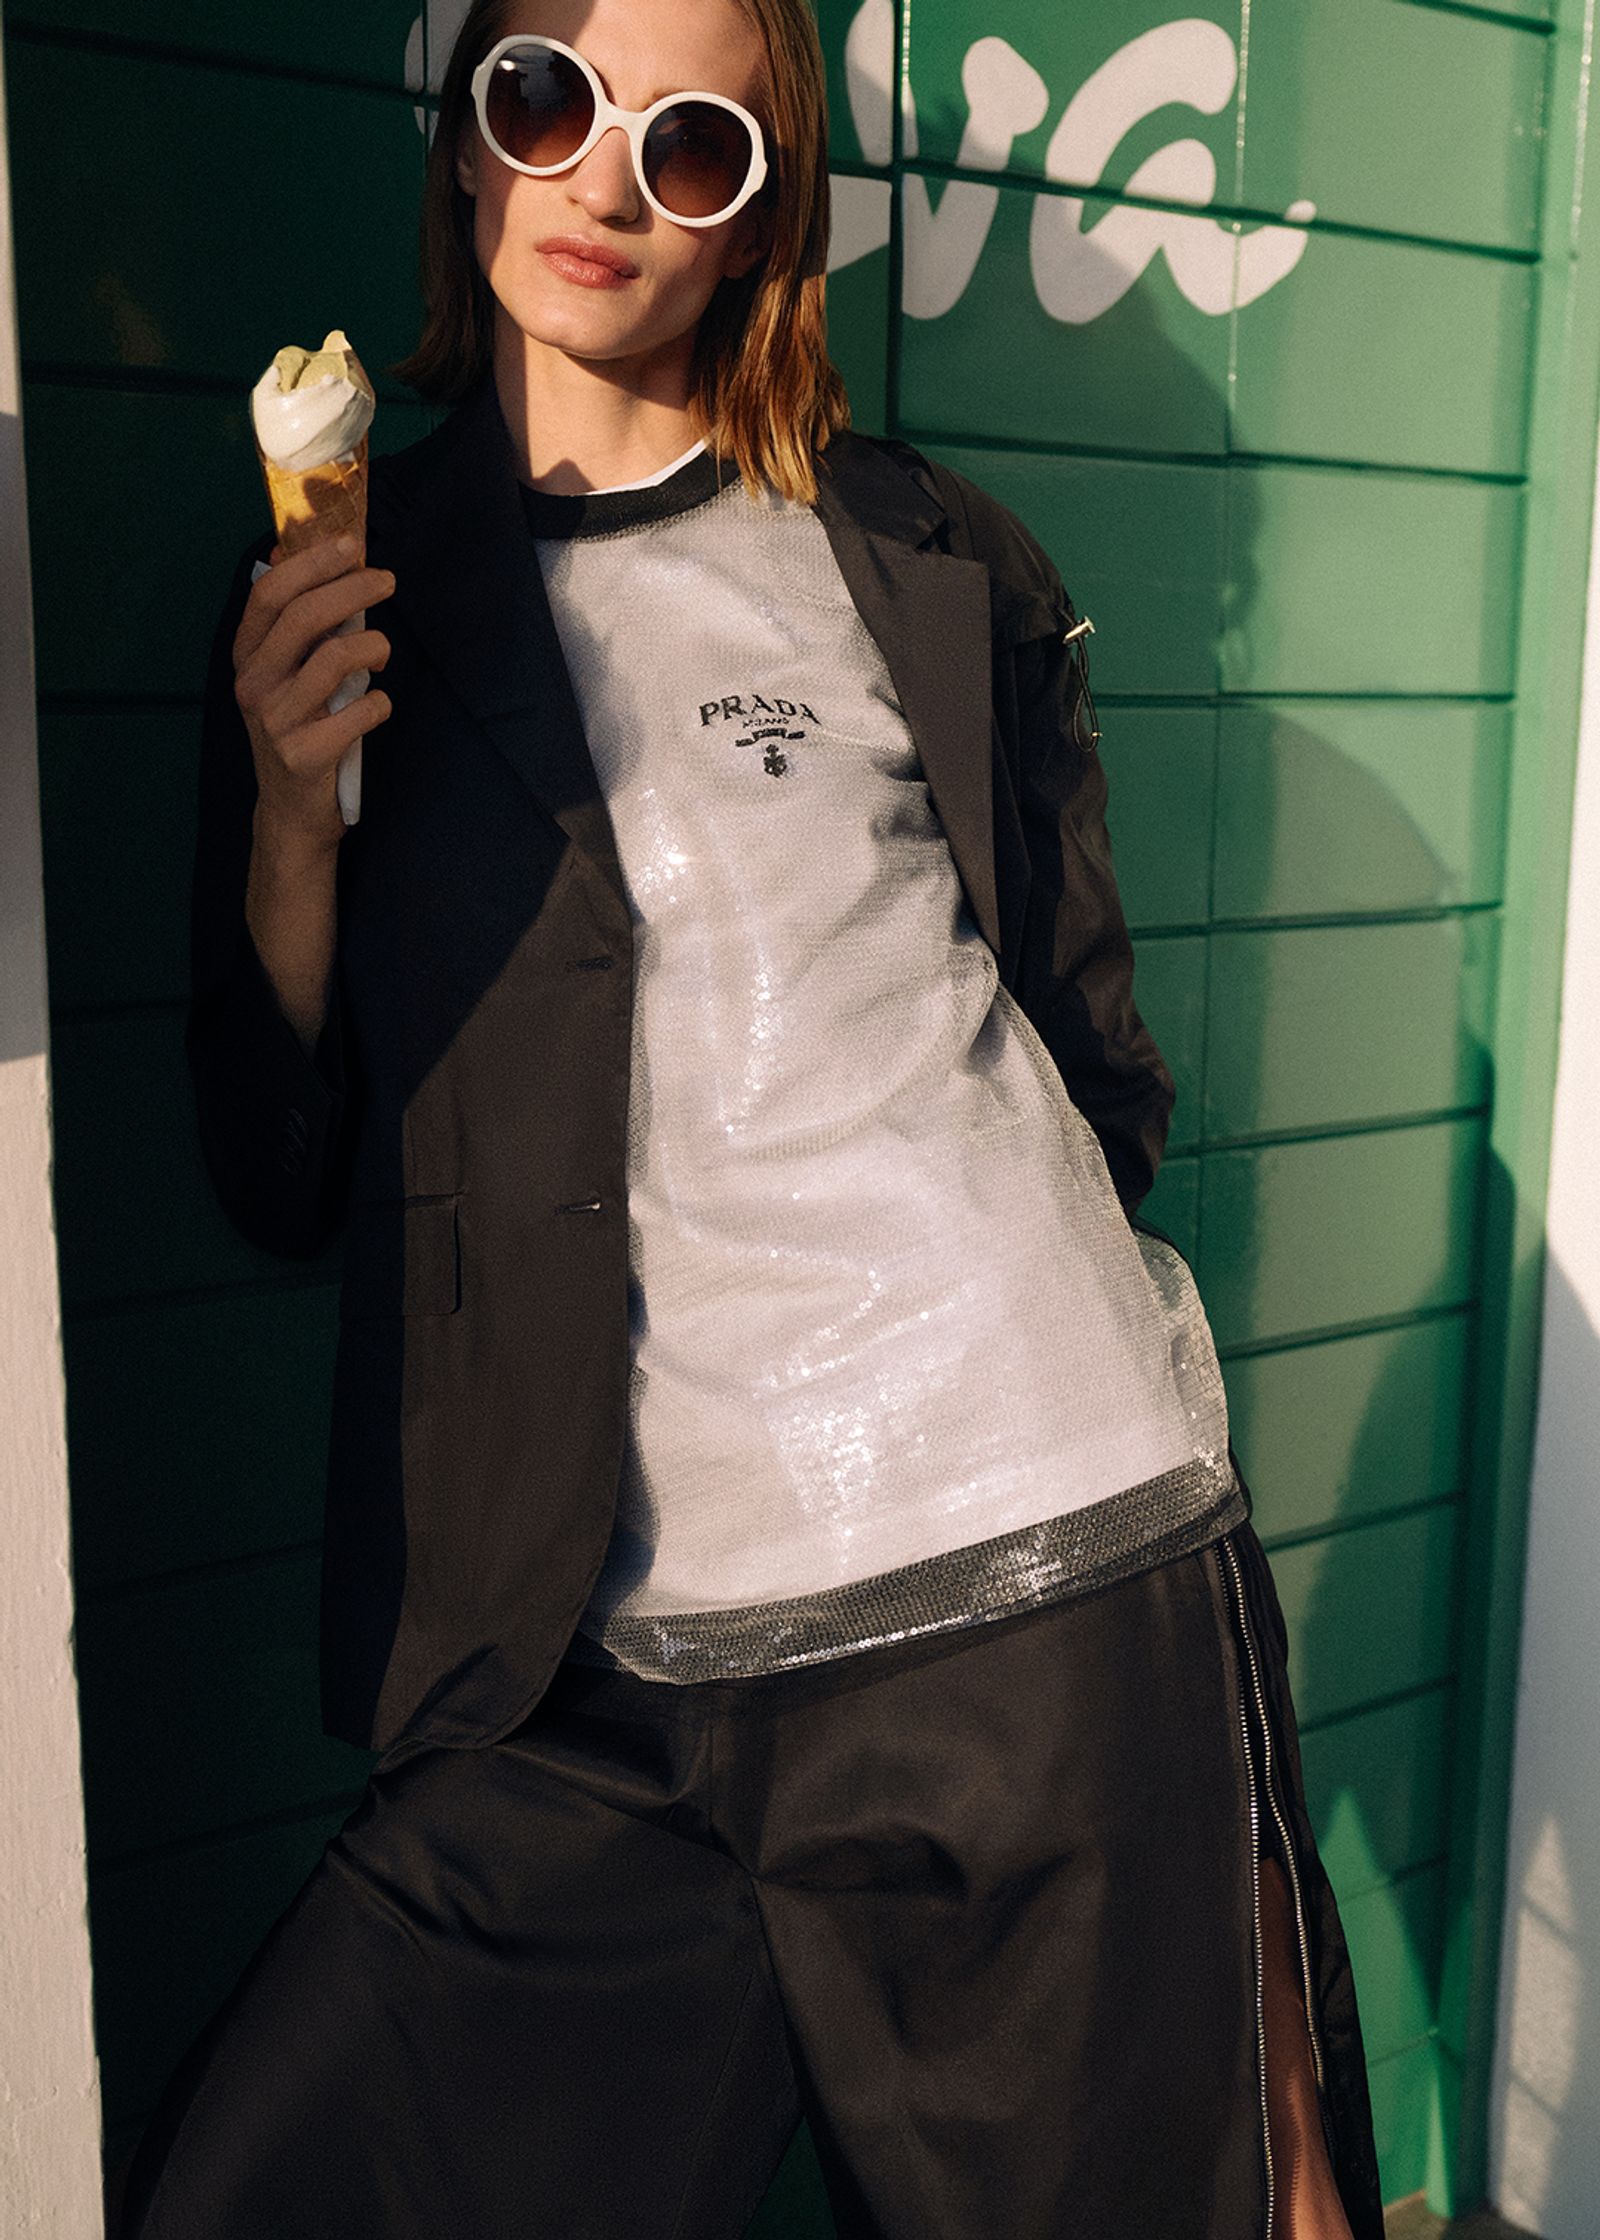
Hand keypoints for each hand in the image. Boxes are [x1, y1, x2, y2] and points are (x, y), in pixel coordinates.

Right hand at [233, 534, 394, 854]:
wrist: (290, 811)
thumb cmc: (298, 730)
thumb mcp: (283, 675)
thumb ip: (291, 623)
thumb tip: (295, 552)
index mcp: (246, 657)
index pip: (269, 594)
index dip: (310, 562)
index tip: (349, 543)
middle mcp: (254, 684)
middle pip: (303, 616)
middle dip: (352, 588)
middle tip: (386, 581)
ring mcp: (276, 721)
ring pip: (334, 658)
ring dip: (373, 646)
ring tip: (382, 654)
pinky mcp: (305, 755)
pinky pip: (359, 712)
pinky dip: (379, 704)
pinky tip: (376, 707)